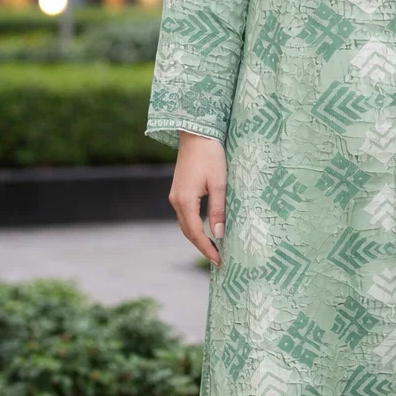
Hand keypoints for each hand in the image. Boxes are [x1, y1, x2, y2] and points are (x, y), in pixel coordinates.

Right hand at [169, 132, 226, 265]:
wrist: (196, 134)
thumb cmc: (210, 156)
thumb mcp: (219, 183)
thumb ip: (218, 210)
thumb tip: (218, 234)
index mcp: (185, 201)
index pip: (196, 233)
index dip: (207, 248)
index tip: (219, 260)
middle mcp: (176, 201)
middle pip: (188, 232)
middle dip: (202, 246)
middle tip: (218, 259)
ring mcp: (175, 196)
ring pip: (185, 224)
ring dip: (197, 238)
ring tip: (213, 248)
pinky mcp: (178, 191)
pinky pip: (185, 215)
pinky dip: (194, 226)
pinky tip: (205, 229)